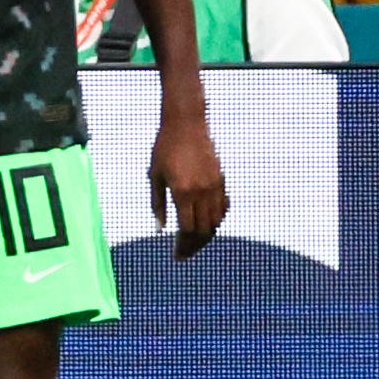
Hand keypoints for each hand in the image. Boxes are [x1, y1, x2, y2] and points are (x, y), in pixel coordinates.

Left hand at [149, 106, 226, 260]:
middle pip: (203, 230)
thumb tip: (160, 228)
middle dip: (194, 246)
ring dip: (206, 235)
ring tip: (195, 242)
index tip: (177, 256)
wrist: (186, 123)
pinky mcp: (221, 179)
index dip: (182, 246)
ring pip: (215, 221)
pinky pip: (223, 207)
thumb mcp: (155, 175)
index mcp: (182, 192)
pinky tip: (207, 224)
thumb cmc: (165, 147)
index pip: (186, 230)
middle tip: (184, 254)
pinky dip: (217, 219)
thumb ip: (157, 204)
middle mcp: (201, 192)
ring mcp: (214, 185)